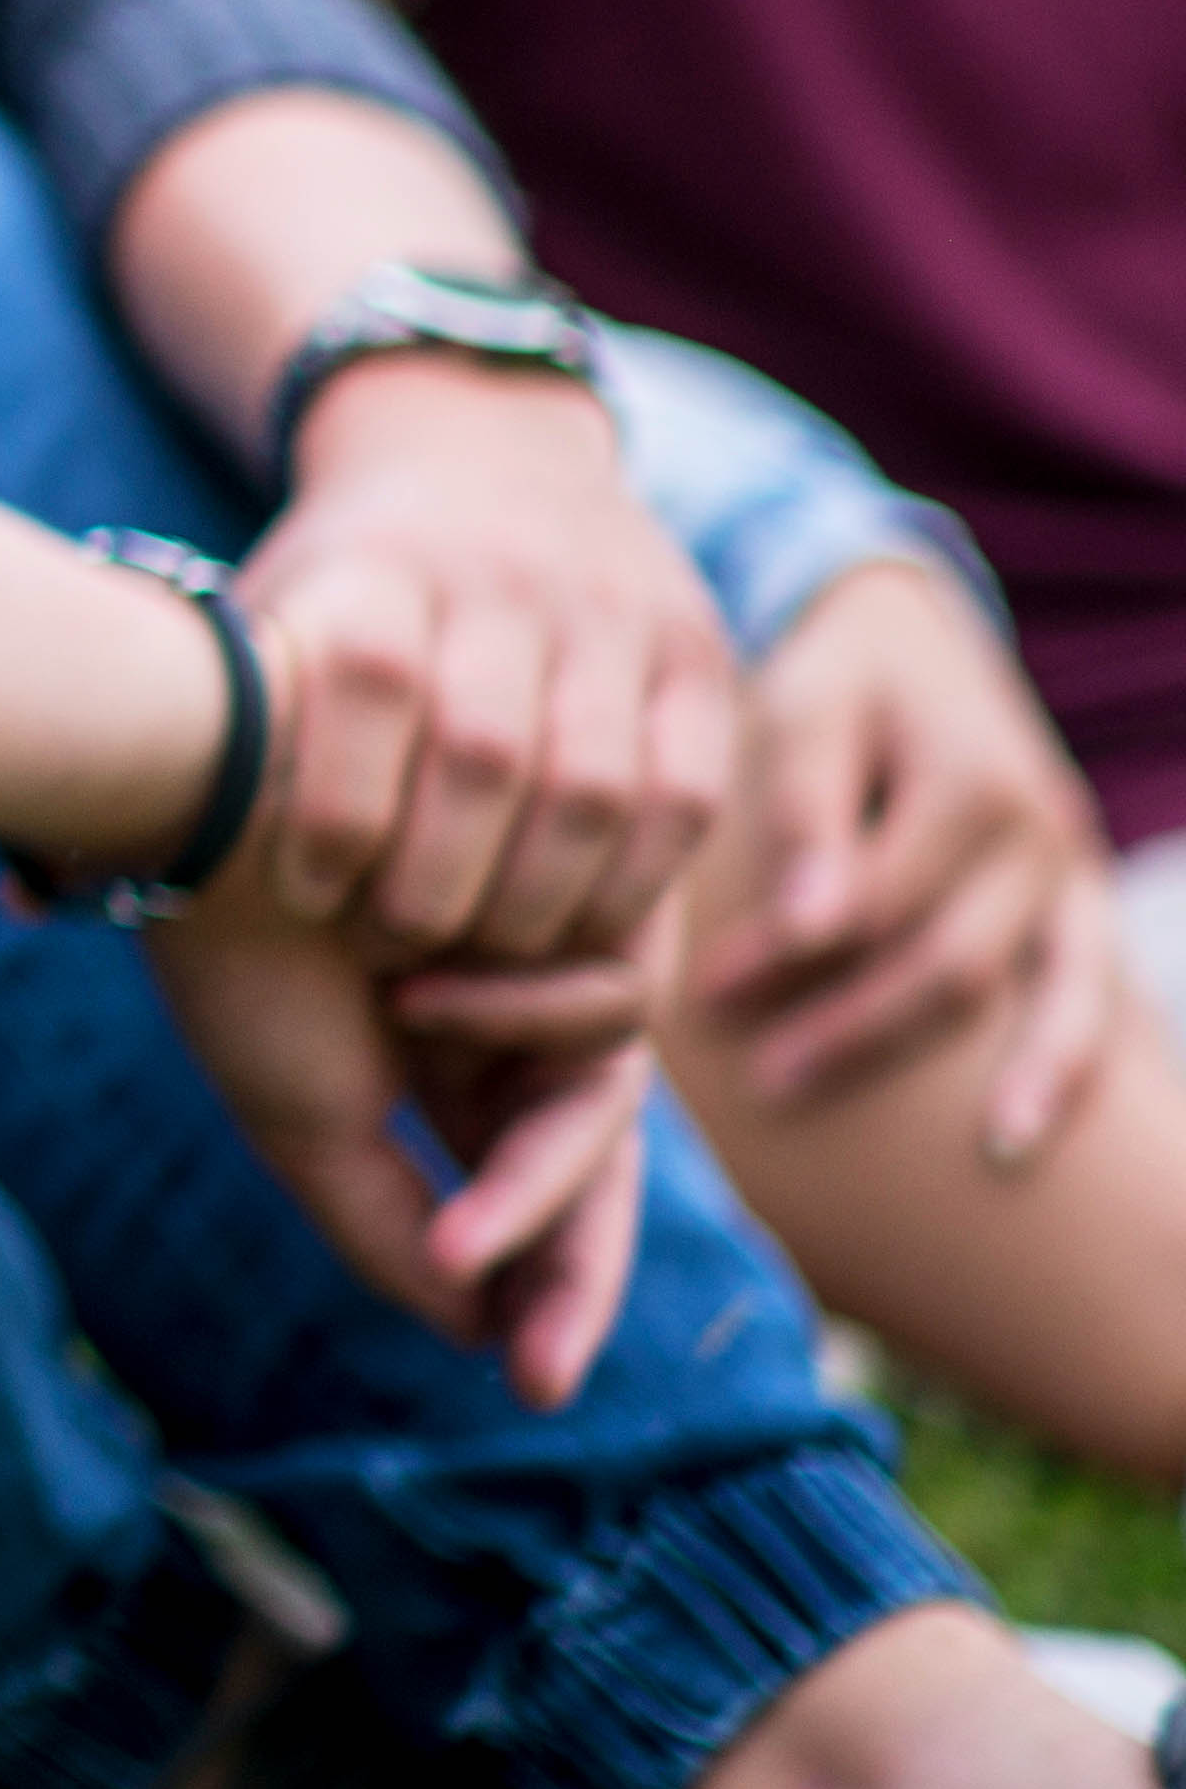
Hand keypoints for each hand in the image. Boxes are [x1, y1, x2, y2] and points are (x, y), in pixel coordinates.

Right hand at [143, 869, 657, 1409]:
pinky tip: (418, 992)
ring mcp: (539, 955)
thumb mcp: (310, 1127)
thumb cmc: (241, 954)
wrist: (218, 791)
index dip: (541, 1290)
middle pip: (584, 1163)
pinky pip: (618, 1013)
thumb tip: (483, 1331)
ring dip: (529, 1161)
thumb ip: (396, 1233)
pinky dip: (526, 1019)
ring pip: (603, 1105)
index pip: (519, 1192)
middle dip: (570, 1268)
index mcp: (428, 1061)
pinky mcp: (584, 896)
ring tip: (450, 1205)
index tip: (528, 1387)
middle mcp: (497, 1014)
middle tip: (542, 1370)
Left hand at [233, 362, 737, 966]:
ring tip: (483, 964)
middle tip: (397, 961)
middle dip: (437, 882)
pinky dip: (631, 882)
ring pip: (593, 786)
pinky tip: (577, 932)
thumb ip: (196, 739)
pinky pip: (681, 794)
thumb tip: (48, 895)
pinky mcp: (697, 655)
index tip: (300, 896)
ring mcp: (612, 613)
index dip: (332, 806)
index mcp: (371, 564)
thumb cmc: (338, 590)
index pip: (361, 678)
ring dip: (537, 902)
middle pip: (483, 752)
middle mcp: (501, 578)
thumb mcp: (259, 620)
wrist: (482, 449)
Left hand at [707, 558, 1131, 1160]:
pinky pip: (1091, 1001)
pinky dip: (1058, 1073)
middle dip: (843, 1022)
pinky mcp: (1082, 904)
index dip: (783, 952)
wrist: (918, 641)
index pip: (873, 894)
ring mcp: (1069, 872)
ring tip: (822, 1099)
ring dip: (916, 1049)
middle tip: (752, 1075)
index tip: (698, 993)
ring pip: (1009, 989)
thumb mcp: (807, 701)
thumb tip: (812, 921)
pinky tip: (1006, 1146)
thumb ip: (804, 802)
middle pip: (942, 956)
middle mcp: (1036, 827)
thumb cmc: (840, 678)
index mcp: (969, 774)